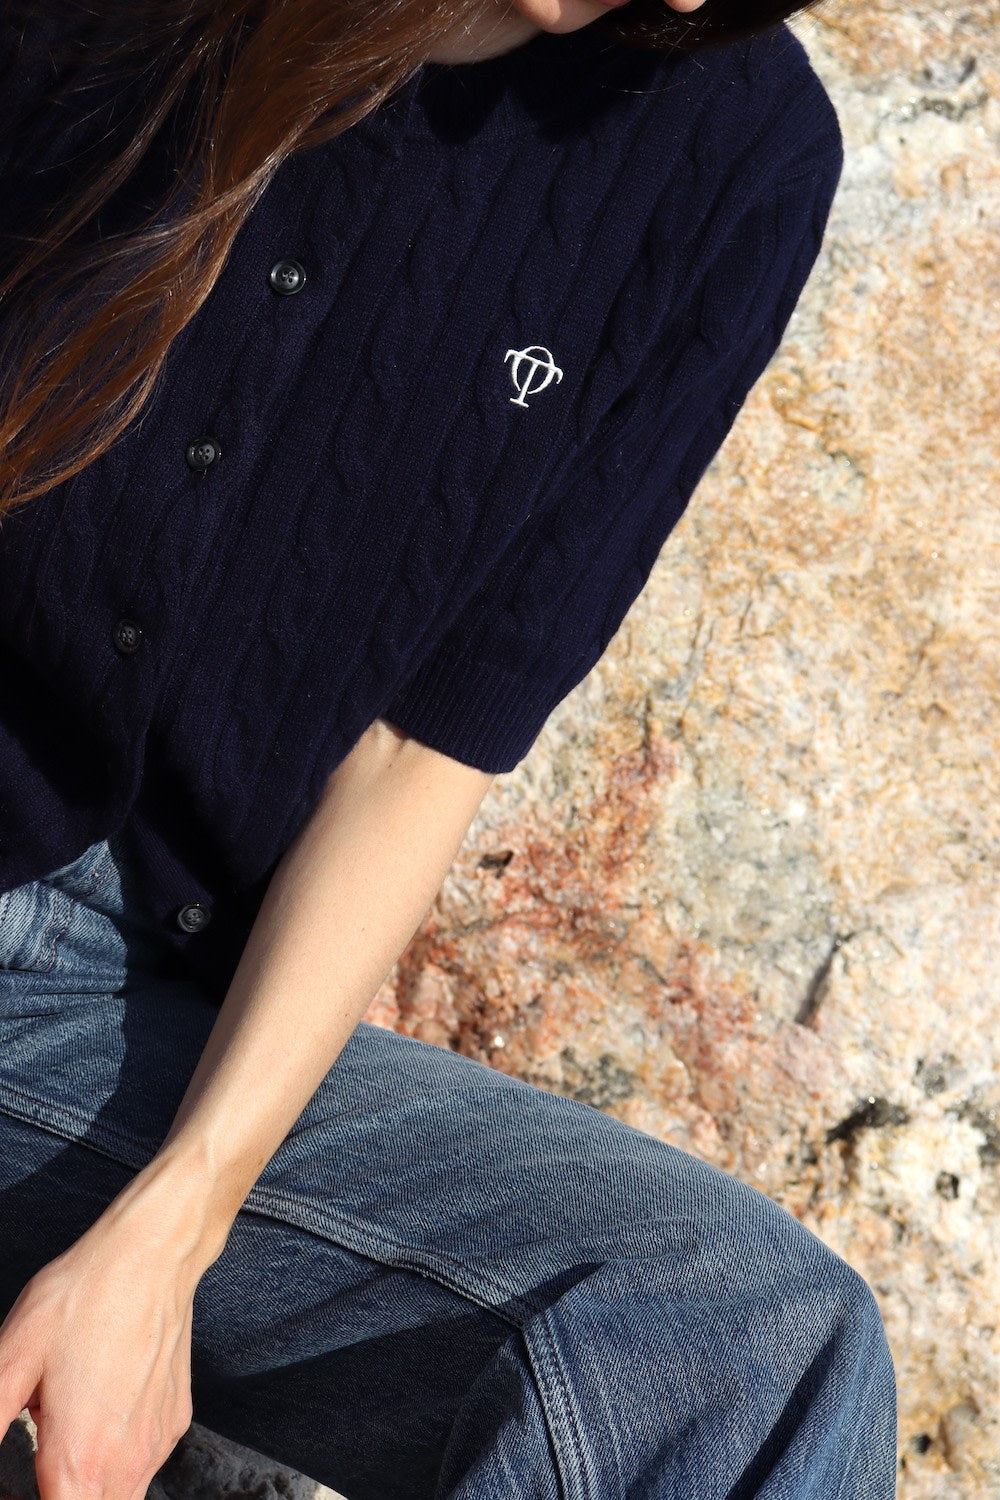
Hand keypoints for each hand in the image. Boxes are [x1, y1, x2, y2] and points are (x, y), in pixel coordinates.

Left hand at [0, 1167, 219, 1499]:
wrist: (154, 1253)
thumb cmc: (84, 1296)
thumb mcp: (12, 1356)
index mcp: (78, 1462)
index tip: (9, 1489)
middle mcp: (125, 1465)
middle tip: (28, 1476)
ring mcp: (155, 1445)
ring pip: (121, 1499)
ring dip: (85, 1487)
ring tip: (61, 1446)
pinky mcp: (175, 1421)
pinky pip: (143, 1464)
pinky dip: (116, 1460)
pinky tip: (100, 1414)